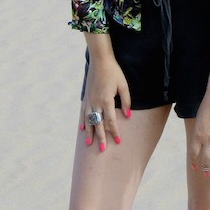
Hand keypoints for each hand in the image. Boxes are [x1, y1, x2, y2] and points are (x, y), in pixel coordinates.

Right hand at [80, 34, 130, 151]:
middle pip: (99, 124)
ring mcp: (89, 100)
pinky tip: (82, 129)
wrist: (100, 60)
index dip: (115, 132)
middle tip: (102, 149)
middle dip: (101, 137)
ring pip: (89, 120)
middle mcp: (96, 102)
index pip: (111, 121)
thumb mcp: (124, 86)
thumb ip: (126, 101)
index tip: (118, 141)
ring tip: (89, 144)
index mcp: (107, 100)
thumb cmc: (114, 72)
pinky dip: (83, 122)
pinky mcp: (86, 97)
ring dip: (90, 133)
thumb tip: (127, 116)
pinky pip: (83, 113)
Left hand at [189, 68, 209, 174]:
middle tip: (207, 174)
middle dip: (205, 168)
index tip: (195, 168)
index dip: (195, 162)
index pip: (194, 154)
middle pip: (205, 159)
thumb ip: (199, 132)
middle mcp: (206, 140)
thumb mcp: (198, 121)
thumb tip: (201, 140)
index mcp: (196, 135)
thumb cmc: (207, 106)